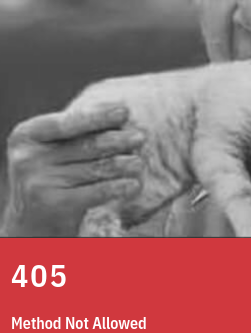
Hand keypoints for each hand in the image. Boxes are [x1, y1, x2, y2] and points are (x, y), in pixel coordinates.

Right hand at [3, 103, 145, 235]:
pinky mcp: (53, 204)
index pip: (68, 123)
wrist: (36, 222)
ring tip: (140, 163)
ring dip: (123, 164)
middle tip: (141, 137)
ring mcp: (39, 182)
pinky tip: (134, 185)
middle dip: (117, 140)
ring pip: (95, 169)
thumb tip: (125, 117)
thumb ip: (84, 132)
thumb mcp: (60, 149)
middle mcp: (27, 157)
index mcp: (27, 135)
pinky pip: (95, 192)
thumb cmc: (56, 175)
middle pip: (86, 145)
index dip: (98, 117)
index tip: (124, 111)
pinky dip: (118, 188)